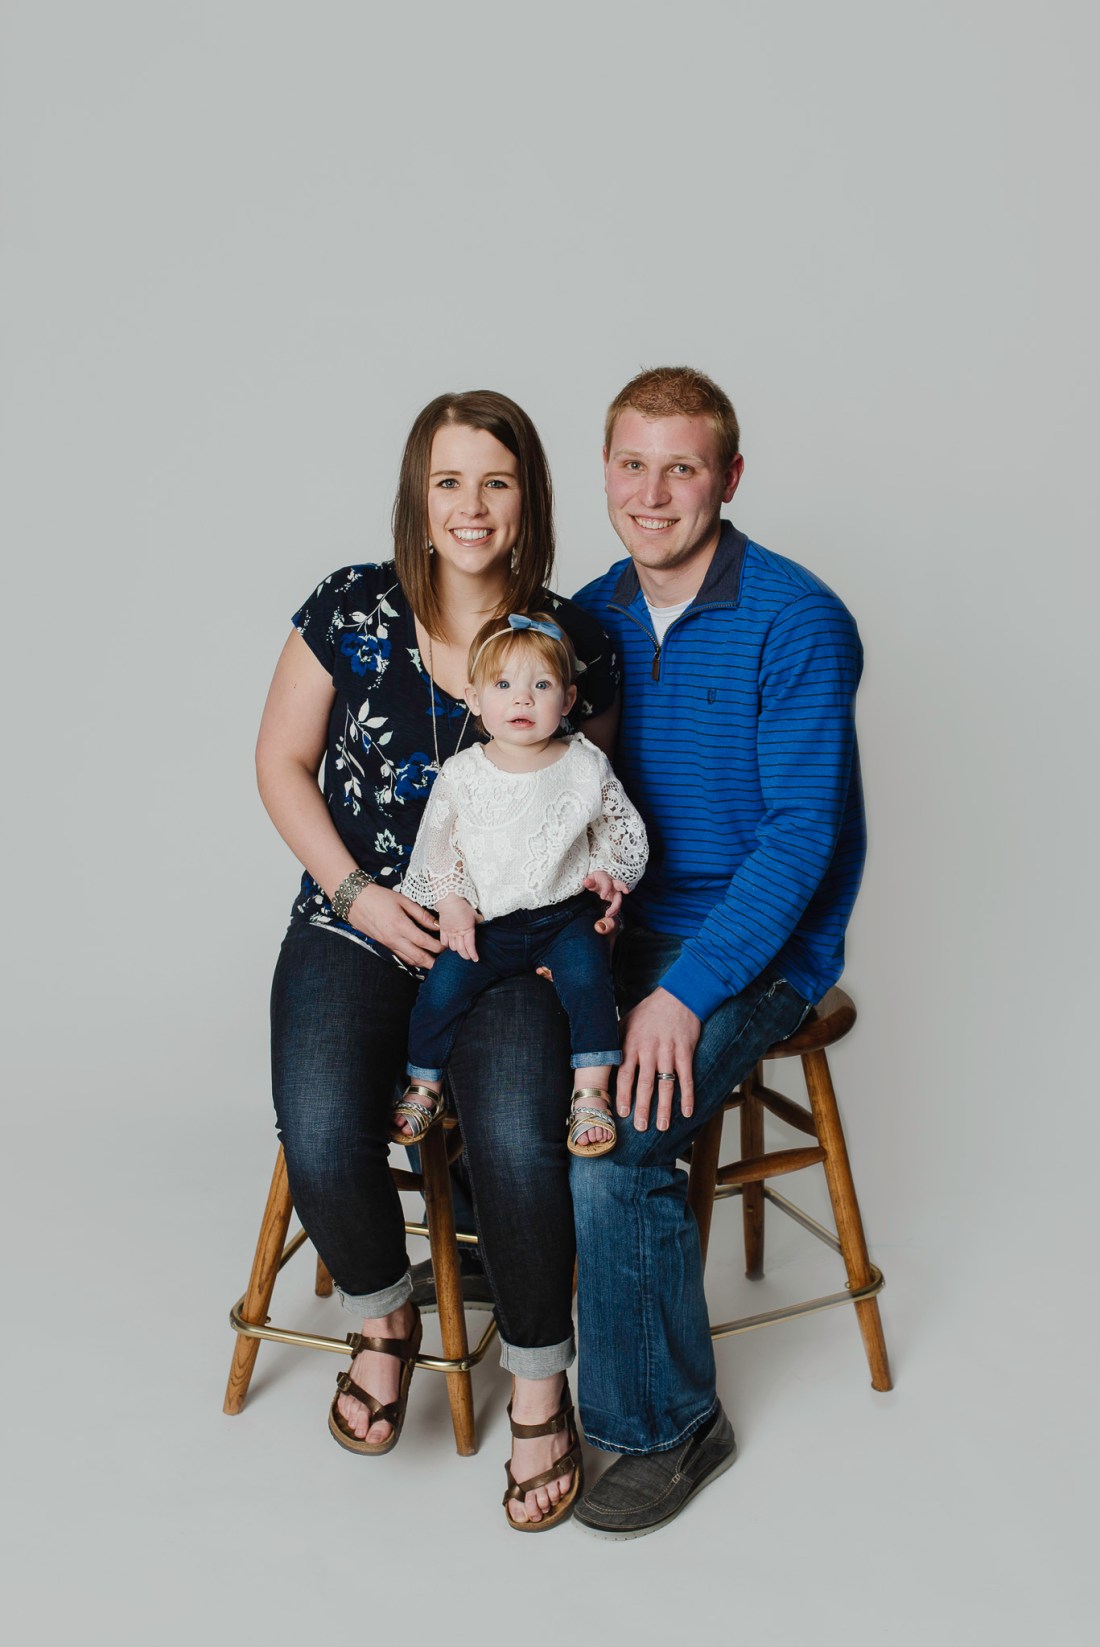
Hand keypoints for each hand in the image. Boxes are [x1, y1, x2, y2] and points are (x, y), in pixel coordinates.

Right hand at [349, 884, 440, 968]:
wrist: (355, 900)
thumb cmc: (380, 897)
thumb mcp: (403, 900)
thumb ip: (421, 914)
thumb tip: (436, 924)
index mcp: (400, 925)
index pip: (424, 942)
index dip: (438, 947)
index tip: (447, 947)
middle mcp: (394, 938)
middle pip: (418, 957)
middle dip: (433, 962)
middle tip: (445, 962)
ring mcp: (388, 944)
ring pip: (409, 960)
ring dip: (423, 963)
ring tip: (436, 962)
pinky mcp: (383, 945)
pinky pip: (400, 957)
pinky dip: (412, 960)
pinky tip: (420, 958)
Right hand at [437, 894, 479, 961]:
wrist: (450, 900)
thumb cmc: (463, 905)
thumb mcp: (474, 913)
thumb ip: (478, 919)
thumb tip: (481, 921)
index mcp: (467, 930)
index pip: (470, 946)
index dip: (473, 954)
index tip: (476, 959)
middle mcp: (458, 933)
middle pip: (461, 950)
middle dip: (465, 955)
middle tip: (468, 958)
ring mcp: (449, 932)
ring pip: (452, 947)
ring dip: (456, 950)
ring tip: (460, 950)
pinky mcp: (442, 929)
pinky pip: (443, 941)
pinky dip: (446, 945)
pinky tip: (449, 945)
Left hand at [585, 871, 628, 935]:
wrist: (598, 882)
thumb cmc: (594, 880)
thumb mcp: (590, 879)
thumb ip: (588, 881)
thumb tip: (586, 882)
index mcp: (605, 878)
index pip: (607, 883)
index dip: (606, 890)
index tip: (602, 897)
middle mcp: (612, 884)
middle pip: (620, 885)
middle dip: (623, 887)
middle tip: (626, 891)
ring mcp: (615, 891)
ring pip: (619, 898)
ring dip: (616, 906)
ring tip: (608, 914)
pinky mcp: (615, 898)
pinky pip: (617, 904)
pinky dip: (615, 910)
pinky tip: (610, 915)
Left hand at [616, 987, 700, 1131]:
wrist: (677, 996)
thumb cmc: (648, 1011)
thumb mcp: (625, 1022)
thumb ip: (615, 1042)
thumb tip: (600, 1059)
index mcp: (632, 1044)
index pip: (624, 1074)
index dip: (623, 1095)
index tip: (621, 1113)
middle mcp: (649, 1050)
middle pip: (644, 1084)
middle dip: (642, 1108)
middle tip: (641, 1127)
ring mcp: (668, 1052)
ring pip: (665, 1085)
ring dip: (664, 1107)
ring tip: (662, 1126)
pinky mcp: (685, 1052)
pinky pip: (686, 1078)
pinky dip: (687, 1096)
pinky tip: (687, 1112)